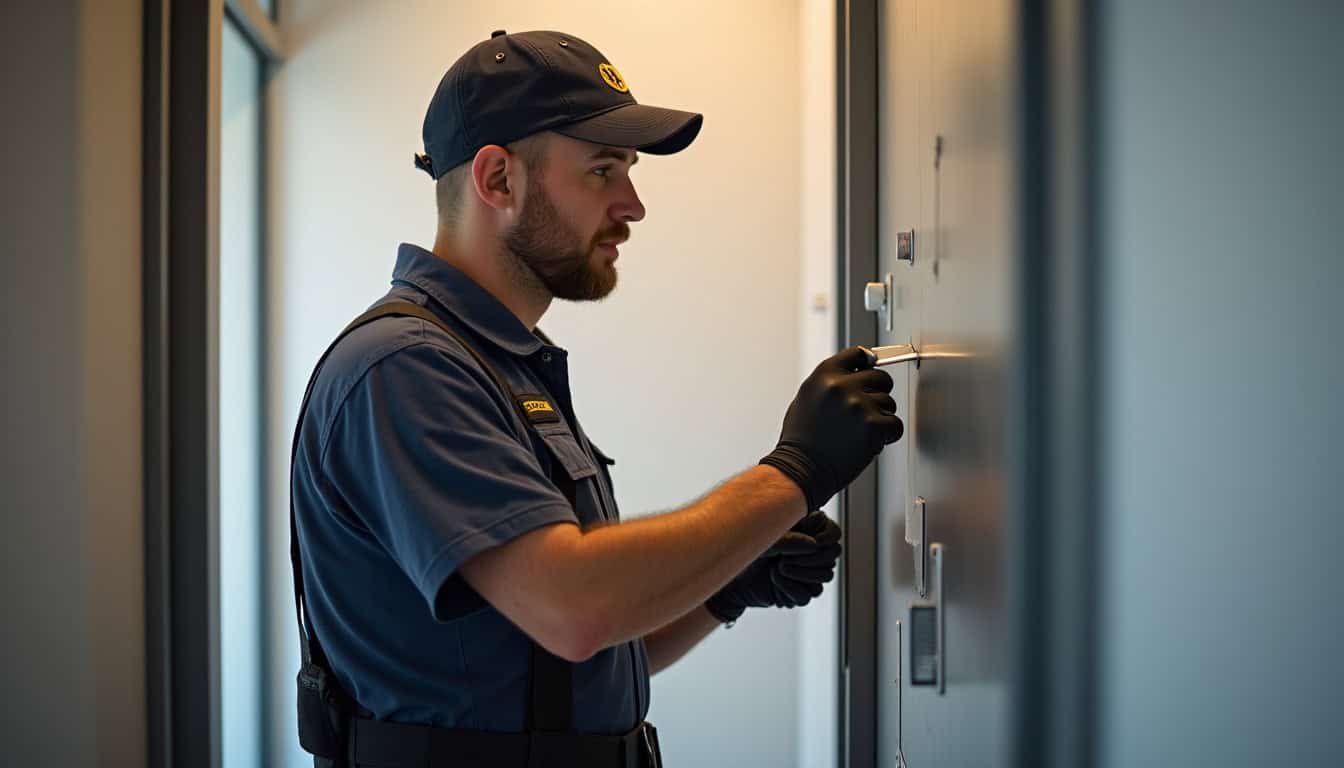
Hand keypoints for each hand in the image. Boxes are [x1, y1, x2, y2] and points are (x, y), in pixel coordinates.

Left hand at [705, 512, 842, 624]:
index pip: (834, 533)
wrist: (731, 578)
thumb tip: (813, 544)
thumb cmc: (746, 551)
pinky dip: (790, 588)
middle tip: (786, 557)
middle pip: (833, 555)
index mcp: (806, 532)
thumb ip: (789, 539)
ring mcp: (807, 574)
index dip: (827, 537)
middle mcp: (810, 553)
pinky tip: (776, 581)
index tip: (812, 540)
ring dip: (800, 572)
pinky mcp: (800, 593)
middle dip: (811, 557)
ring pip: (825, 576)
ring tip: (779, 567)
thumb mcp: (765, 539)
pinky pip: (809, 594)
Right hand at [760, 347, 903, 510]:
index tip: (872, 368)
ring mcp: (858, 405)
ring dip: (880, 417)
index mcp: (825, 375)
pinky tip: (869, 441)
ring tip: (858, 432)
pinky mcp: (873, 426)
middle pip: (881, 378)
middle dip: (877, 394)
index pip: (859, 354)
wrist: (801, 469)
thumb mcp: (807, 397)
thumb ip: (831, 382)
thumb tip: (856, 372)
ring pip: (889, 403)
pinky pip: (895, 425)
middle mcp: (841, 386)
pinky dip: (887, 435)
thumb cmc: (801, 439)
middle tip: (864, 412)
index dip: (868, 364)